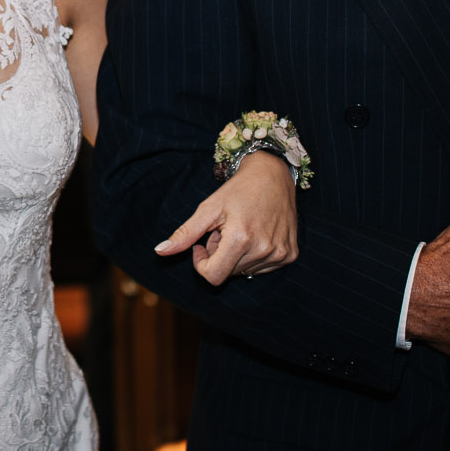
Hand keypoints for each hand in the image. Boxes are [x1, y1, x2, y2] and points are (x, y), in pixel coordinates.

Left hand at [156, 152, 297, 285]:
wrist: (273, 174)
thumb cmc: (237, 189)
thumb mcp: (208, 209)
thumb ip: (185, 233)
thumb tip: (159, 252)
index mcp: (241, 239)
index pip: (213, 276)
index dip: (201, 264)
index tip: (201, 244)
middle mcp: (263, 250)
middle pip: (228, 273)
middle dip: (219, 255)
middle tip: (223, 230)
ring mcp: (280, 254)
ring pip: (244, 271)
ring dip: (236, 255)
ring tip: (241, 229)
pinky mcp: (290, 254)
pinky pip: (262, 268)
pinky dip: (254, 255)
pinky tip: (256, 233)